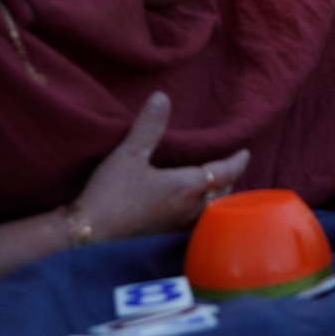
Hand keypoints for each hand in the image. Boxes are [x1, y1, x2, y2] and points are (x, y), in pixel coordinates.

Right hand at [69, 93, 248, 243]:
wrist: (89, 234)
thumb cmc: (111, 194)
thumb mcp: (129, 154)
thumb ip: (149, 126)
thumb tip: (162, 97)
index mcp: (188, 185)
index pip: (225, 171)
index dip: (237, 161)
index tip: (245, 153)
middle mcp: (191, 208)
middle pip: (224, 193)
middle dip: (230, 180)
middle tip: (230, 168)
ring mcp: (180, 226)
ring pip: (212, 212)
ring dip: (218, 199)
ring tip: (216, 189)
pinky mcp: (168, 238)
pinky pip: (197, 225)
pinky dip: (204, 215)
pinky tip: (192, 212)